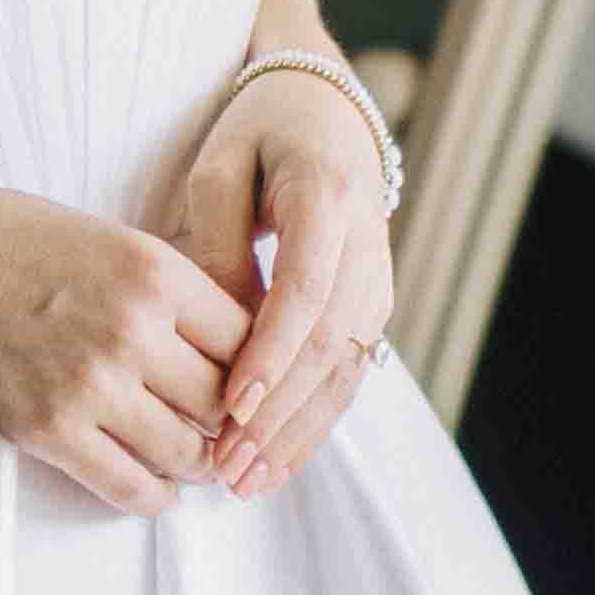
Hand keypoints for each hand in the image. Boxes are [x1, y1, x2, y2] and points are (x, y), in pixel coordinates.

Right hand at [0, 183, 255, 507]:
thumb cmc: (3, 238)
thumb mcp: (105, 236)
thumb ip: (166, 286)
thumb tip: (228, 338)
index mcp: (154, 270)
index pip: (248, 337)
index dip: (257, 364)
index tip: (250, 380)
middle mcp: (133, 329)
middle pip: (226, 400)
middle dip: (233, 420)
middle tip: (231, 430)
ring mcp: (90, 384)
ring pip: (188, 451)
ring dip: (198, 463)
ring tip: (195, 460)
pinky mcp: (48, 429)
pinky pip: (130, 486)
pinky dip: (155, 496)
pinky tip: (157, 487)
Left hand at [175, 65, 395, 496]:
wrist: (325, 112)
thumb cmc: (257, 134)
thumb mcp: (218, 168)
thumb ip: (217, 242)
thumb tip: (219, 330)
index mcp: (329, 197)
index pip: (305, 291)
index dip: (271, 354)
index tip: (232, 406)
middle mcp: (367, 245)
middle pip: (330, 344)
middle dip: (280, 414)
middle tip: (227, 466)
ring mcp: (378, 280)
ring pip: (347, 370)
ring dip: (298, 433)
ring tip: (247, 482)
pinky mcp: (373, 306)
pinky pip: (349, 373)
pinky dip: (314, 423)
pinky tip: (277, 464)